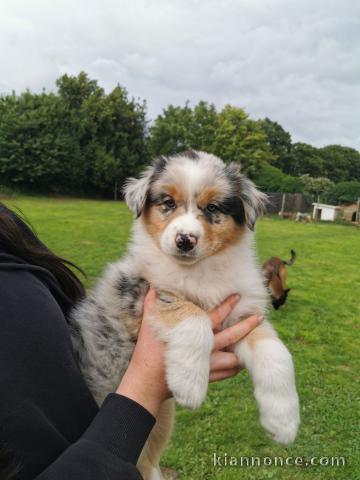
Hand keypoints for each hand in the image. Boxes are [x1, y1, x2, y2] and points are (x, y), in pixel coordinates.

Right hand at [116, 289, 262, 415]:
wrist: (148, 382)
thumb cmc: (149, 351)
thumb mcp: (149, 324)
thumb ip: (153, 304)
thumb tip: (154, 287)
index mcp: (195, 333)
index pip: (217, 316)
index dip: (228, 305)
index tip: (238, 296)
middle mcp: (205, 349)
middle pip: (233, 336)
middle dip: (247, 326)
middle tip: (259, 316)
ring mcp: (208, 366)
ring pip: (234, 359)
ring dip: (241, 352)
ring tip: (249, 344)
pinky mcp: (206, 379)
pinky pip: (228, 374)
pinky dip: (233, 367)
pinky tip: (236, 363)